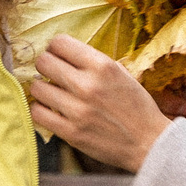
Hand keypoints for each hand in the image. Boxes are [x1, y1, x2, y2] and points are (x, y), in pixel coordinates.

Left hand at [26, 35, 173, 169]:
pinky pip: (38, 114)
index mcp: (102, 66)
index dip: (55, 48)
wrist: (148, 142)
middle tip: (52, 74)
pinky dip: (42, 110)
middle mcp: (88, 85)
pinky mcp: (71, 133)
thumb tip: (61, 54)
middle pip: (44, 62)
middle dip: (46, 66)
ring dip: (43, 89)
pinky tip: (52, 110)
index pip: (59, 43)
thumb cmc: (135, 106)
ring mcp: (78, 110)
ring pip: (37, 88)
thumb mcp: (120, 74)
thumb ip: (92, 63)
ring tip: (53, 94)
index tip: (58, 56)